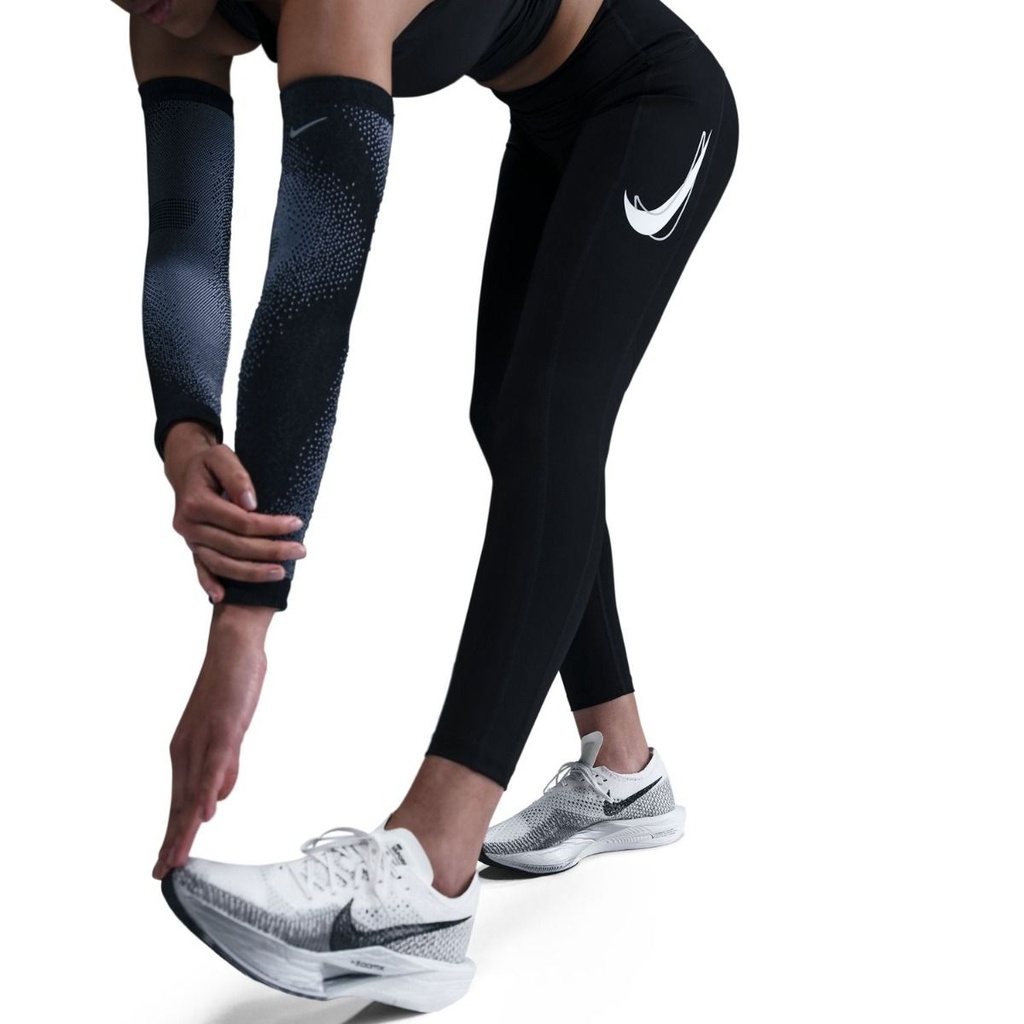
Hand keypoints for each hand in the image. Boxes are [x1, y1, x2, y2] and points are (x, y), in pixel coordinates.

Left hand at [153, 604, 273, 878]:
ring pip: (194, 790)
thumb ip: (225, 767)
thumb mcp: (229, 734)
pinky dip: (210, 791)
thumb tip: (219, 799)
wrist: (233, 648)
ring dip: (185, 826)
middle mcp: (188, 749)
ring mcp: (205, 739)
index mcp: (188, 752)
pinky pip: (216, 765)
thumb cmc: (232, 687)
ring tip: (176, 856)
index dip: (173, 833)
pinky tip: (206, 813)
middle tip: (161, 874)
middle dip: (172, 840)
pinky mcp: (224, 728)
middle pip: (180, 803)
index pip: (179, 801)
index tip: (165, 864)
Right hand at [163, 421, 306, 601]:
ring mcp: (190, 540)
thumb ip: (236, 476)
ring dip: (252, 572)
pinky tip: (223, 597)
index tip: (297, 523)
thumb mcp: (221, 456)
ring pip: (222, 563)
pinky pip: (201, 569)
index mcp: (196, 502)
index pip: (242, 521)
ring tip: (281, 573)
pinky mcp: (192, 548)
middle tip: (301, 550)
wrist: (185, 471)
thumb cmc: (209, 463)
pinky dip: (210, 583)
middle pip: (235, 546)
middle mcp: (188, 525)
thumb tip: (251, 504)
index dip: (271, 525)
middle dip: (271, 550)